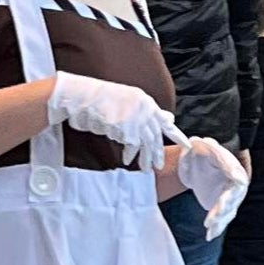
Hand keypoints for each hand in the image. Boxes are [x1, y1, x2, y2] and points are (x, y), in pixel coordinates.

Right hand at [46, 74, 167, 166]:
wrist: (76, 96)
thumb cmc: (98, 100)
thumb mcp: (125, 101)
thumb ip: (145, 111)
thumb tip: (169, 117)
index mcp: (143, 99)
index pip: (164, 120)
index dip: (175, 134)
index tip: (187, 145)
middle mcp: (142, 106)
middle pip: (156, 134)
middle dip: (157, 152)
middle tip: (159, 165)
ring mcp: (133, 115)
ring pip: (146, 141)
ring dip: (145, 157)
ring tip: (146, 168)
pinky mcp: (123, 124)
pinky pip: (131, 144)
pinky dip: (129, 154)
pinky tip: (126, 160)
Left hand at [176, 136, 249, 237]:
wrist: (197, 164)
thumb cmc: (200, 151)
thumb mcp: (200, 145)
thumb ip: (201, 144)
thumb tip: (196, 142)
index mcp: (234, 167)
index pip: (239, 175)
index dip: (238, 179)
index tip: (238, 182)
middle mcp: (236, 184)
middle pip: (234, 197)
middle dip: (226, 205)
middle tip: (218, 212)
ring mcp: (230, 197)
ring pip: (228, 211)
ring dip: (220, 219)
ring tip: (210, 226)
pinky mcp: (221, 207)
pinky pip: (221, 219)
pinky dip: (216, 227)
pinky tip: (210, 234)